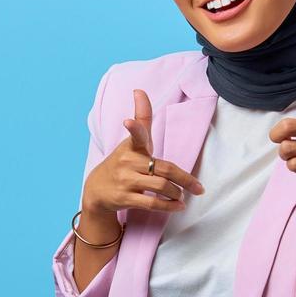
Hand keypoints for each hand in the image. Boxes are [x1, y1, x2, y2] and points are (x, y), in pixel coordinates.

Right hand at [82, 89, 205, 214]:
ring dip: (176, 193)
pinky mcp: (124, 198)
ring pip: (160, 187)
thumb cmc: (122, 162)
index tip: (127, 121)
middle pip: (164, 168)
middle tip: (199, 188)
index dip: (133, 126)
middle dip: (185, 180)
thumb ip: (141, 118)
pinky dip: (168, 206)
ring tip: (182, 196)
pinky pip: (152, 203)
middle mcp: (127, 161)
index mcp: (132, 146)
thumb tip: (140, 90)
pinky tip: (178, 206)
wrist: (96, 190)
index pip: (135, 134)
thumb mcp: (131, 142)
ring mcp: (125, 180)